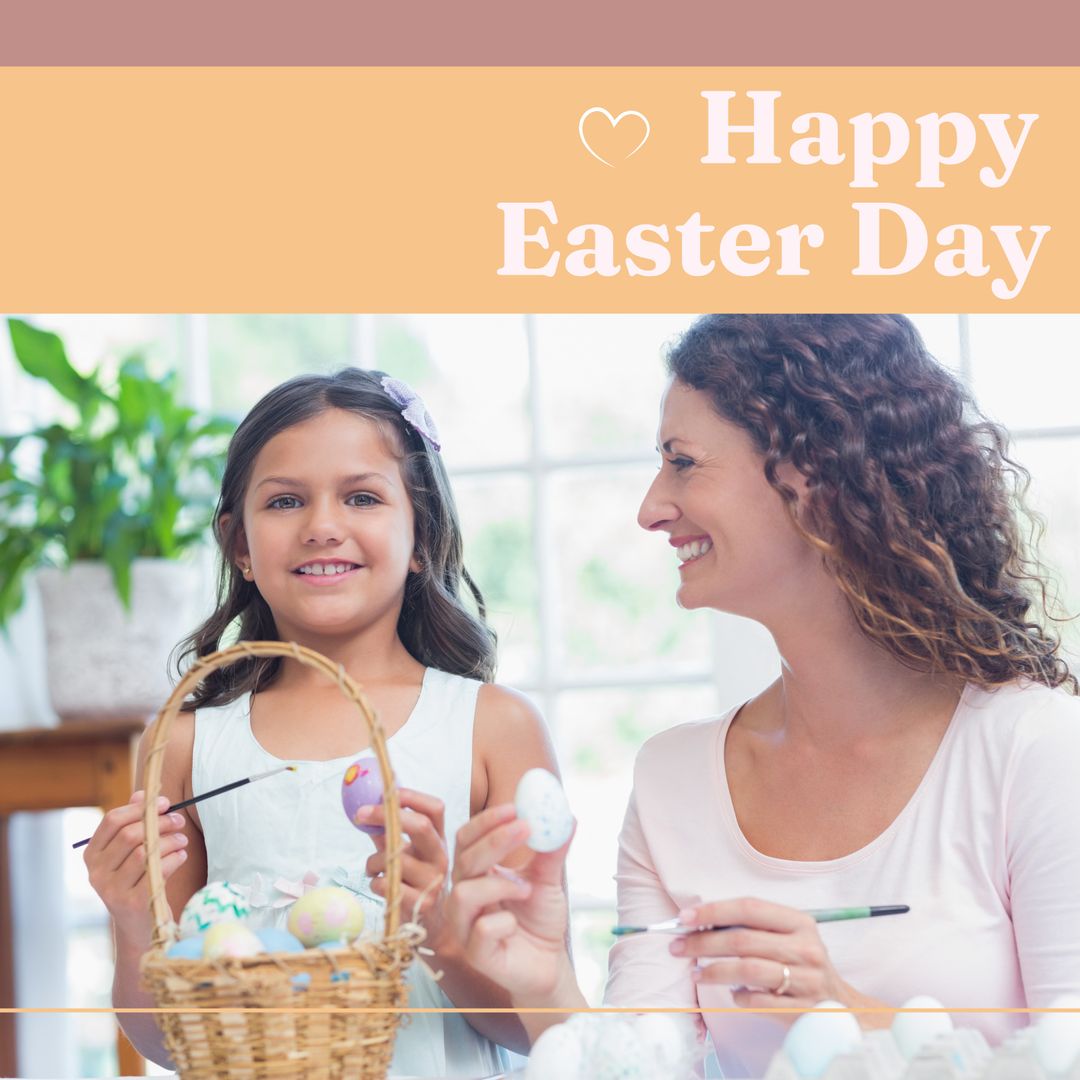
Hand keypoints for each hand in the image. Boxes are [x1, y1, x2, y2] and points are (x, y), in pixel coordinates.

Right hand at [83, 790, 189, 947]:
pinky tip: (181, 855)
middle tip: (179, 821)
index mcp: (92, 855)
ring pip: (145, 852)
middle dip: (160, 823)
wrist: (140, 925)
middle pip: (130, 835)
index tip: (164, 803)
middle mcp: (96, 873)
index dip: (139, 808)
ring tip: (182, 839)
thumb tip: (142, 794)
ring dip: (170, 840)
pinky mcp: (132, 903)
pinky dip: (175, 858)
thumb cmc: (137, 879)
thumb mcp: (130, 852)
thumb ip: (133, 823)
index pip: (111, 821)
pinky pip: (158, 871)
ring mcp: (112, 890)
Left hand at [360, 788, 452, 950]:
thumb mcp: (408, 855)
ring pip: (396, 858)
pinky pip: (387, 884)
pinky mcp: (421, 904)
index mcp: (439, 840)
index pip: (435, 808)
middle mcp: (441, 857)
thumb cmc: (413, 884)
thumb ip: (389, 833)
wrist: (431, 928)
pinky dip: (375, 883)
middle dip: (386, 815)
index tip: (386, 792)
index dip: (412, 796)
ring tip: (373, 869)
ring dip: (374, 861)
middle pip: (421, 825)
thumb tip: (366, 806)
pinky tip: (380, 887)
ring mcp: (434, 881)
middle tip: (360, 814)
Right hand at [446, 803, 574, 1001]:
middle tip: (526, 827)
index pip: (466, 838)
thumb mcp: (547, 879)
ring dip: (499, 885)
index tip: (514, 807)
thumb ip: (551, 850)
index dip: (486, 821)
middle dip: (494, 841)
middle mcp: (463, 895)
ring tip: (526, 889)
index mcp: (476, 872)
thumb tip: (568, 816)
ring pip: (464, 893)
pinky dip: (503, 922)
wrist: (549, 962)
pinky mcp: (475, 954)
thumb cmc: (539, 917)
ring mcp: (464, 925)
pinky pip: (480, 930)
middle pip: (464, 860)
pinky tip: (515, 925)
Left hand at [672, 897, 865, 1022]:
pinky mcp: (801, 1009)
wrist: (842, 1006)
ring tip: (695, 973)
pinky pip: (758, 1001)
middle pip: (743, 940)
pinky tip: (731, 994)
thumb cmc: (803, 963)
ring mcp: (806, 979)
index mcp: (800, 922)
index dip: (714, 911)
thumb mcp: (789, 936)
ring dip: (714, 971)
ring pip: (747, 970)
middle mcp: (806, 947)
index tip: (685, 917)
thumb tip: (702, 921)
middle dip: (703, 942)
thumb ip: (755, 927)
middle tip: (678, 946)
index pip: (749, 908)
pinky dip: (739, 997)